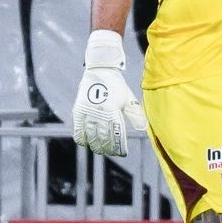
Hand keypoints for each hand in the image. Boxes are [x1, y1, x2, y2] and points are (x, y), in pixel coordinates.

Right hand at [72, 30, 146, 156]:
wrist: (100, 69)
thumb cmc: (117, 85)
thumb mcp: (128, 99)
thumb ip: (135, 114)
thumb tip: (143, 129)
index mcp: (113, 110)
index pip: (116, 134)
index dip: (119, 147)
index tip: (123, 153)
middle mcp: (100, 112)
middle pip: (103, 138)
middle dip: (109, 148)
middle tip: (112, 152)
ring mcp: (88, 112)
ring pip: (91, 137)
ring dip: (97, 146)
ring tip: (101, 149)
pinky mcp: (78, 110)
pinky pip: (78, 130)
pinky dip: (82, 139)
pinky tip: (87, 143)